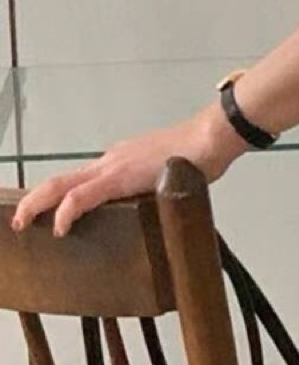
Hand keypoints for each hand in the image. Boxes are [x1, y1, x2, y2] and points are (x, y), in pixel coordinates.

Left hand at [11, 103, 248, 237]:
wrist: (211, 137)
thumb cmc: (202, 153)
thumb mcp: (175, 176)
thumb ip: (162, 189)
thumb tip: (167, 207)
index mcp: (122, 161)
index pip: (82, 178)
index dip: (60, 196)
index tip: (51, 212)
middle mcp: (111, 160)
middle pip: (61, 179)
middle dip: (35, 200)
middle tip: (20, 220)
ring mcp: (113, 166)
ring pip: (61, 184)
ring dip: (38, 203)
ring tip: (24, 223)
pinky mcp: (120, 177)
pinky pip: (82, 196)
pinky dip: (66, 211)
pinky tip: (60, 227)